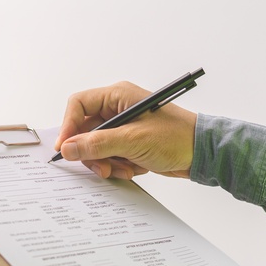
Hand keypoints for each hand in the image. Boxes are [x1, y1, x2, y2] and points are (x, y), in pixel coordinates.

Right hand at [56, 81, 198, 179]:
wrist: (201, 153)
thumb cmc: (176, 137)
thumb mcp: (133, 141)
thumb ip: (97, 144)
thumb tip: (68, 148)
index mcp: (118, 96)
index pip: (79, 105)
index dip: (68, 126)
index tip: (64, 149)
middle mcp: (118, 109)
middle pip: (85, 130)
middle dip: (92, 152)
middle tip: (102, 167)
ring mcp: (123, 127)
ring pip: (96, 147)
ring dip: (107, 162)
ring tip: (125, 168)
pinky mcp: (129, 143)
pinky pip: (110, 156)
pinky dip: (119, 166)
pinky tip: (135, 168)